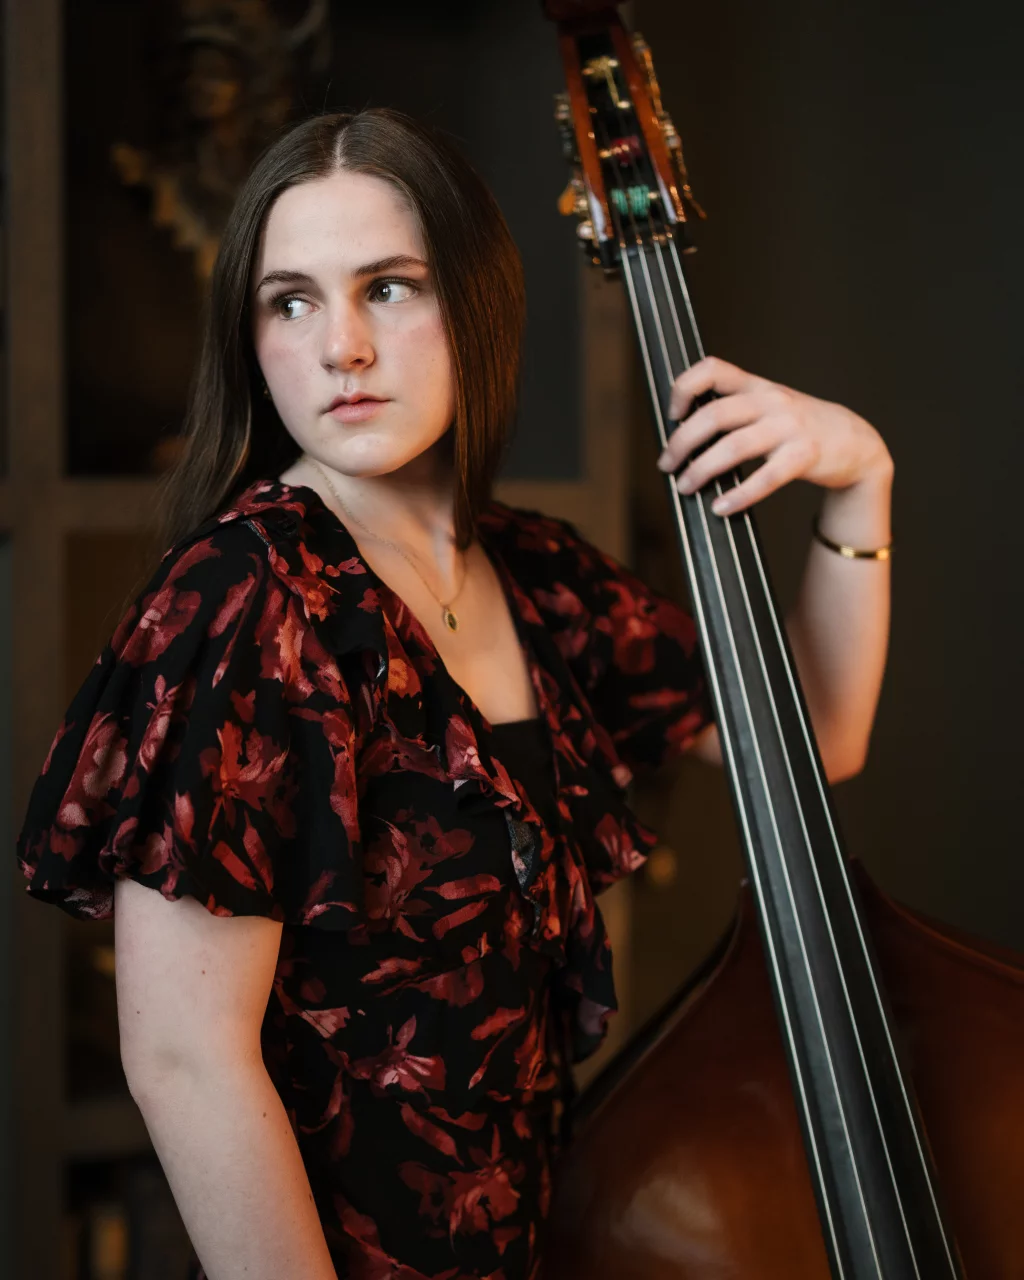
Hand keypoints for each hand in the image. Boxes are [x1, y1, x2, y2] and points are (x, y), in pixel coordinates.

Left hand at [655, 356, 892, 514]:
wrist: (857, 442)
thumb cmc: (803, 427)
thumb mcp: (771, 405)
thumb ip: (735, 410)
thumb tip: (685, 436)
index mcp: (757, 386)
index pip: (713, 369)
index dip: (684, 388)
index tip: (672, 415)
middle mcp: (771, 401)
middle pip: (713, 415)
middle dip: (682, 442)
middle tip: (667, 464)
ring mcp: (789, 427)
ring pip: (733, 447)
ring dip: (701, 469)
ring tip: (686, 486)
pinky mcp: (804, 455)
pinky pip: (765, 478)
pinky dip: (739, 495)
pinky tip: (721, 507)